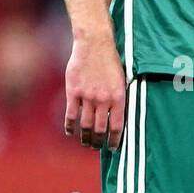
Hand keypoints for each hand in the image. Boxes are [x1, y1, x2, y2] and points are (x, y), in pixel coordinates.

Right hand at [64, 35, 126, 149]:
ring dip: (86, 137)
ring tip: (86, 143)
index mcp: (118, 98)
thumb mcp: (122, 80)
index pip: (116, 126)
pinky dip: (70, 126)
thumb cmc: (110, 61)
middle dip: (98, 142)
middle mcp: (103, 100)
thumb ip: (119, 98)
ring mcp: (87, 97)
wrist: (94, 44)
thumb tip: (119, 117)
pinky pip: (71, 115)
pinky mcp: (73, 92)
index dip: (114, 140)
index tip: (112, 148)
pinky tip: (70, 132)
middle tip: (97, 147)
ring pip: (86, 125)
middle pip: (100, 129)